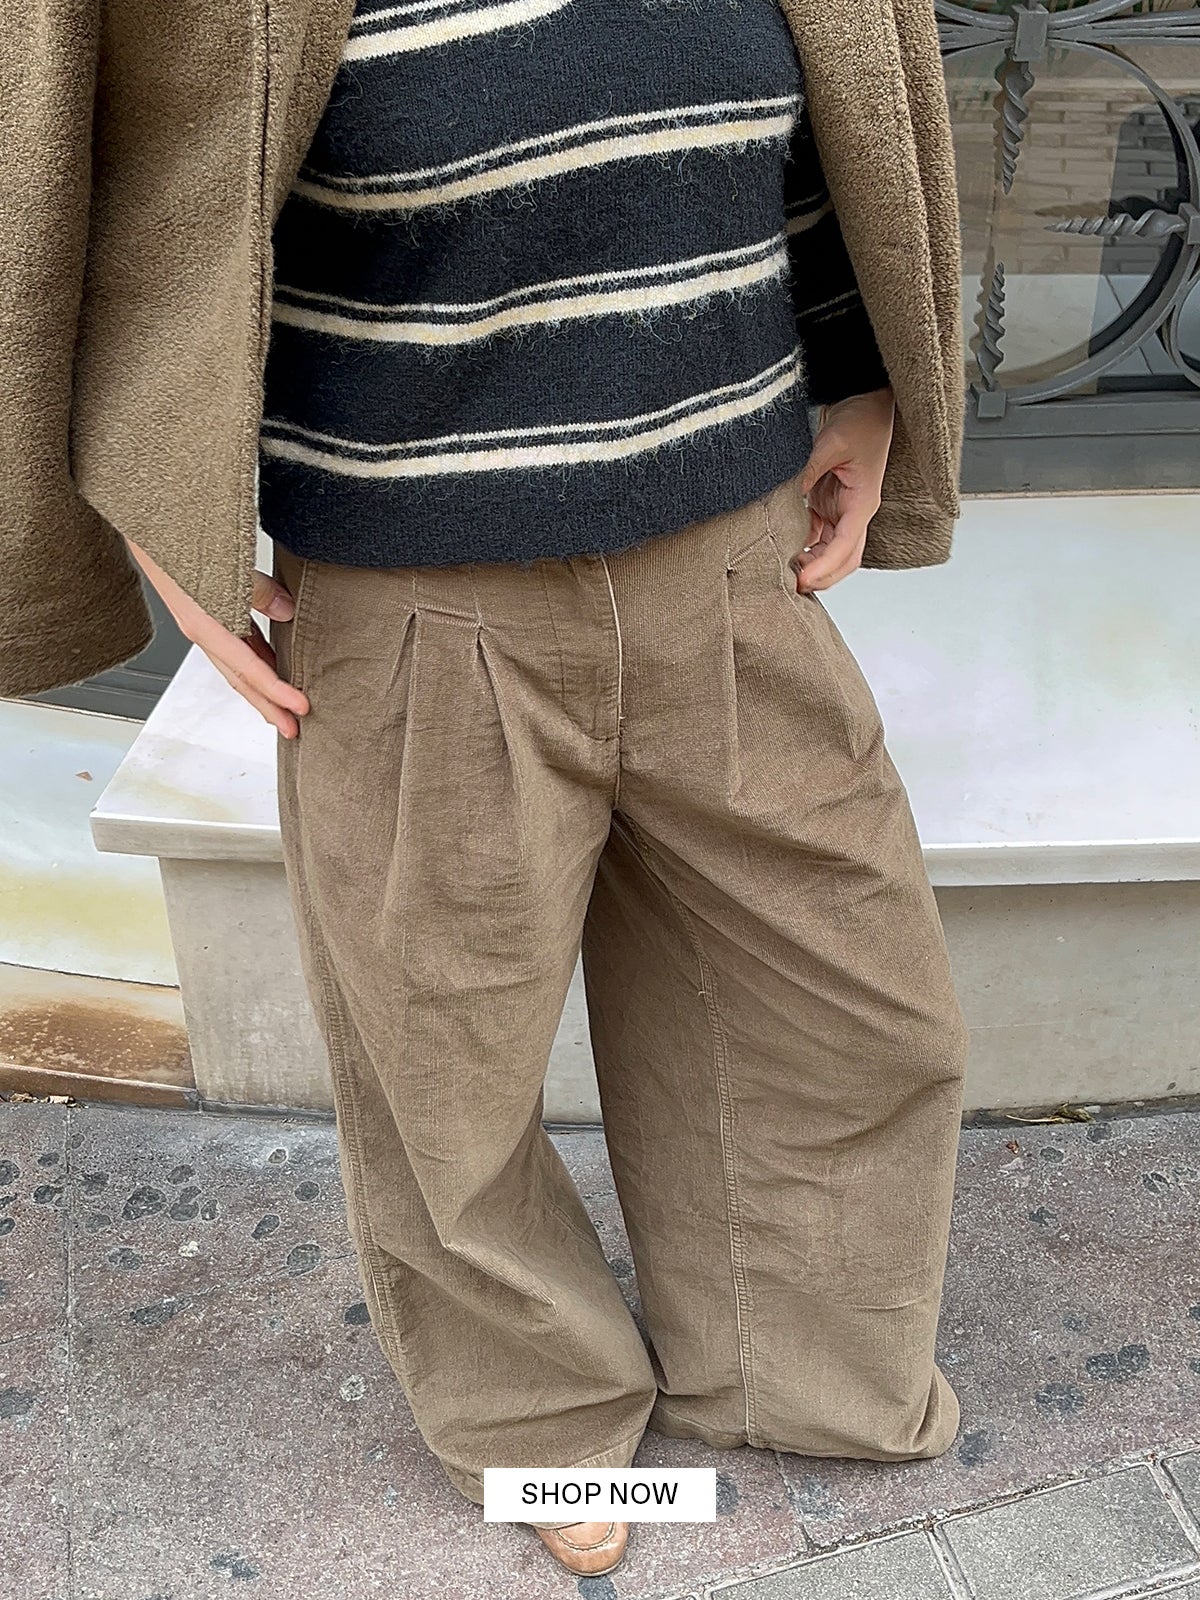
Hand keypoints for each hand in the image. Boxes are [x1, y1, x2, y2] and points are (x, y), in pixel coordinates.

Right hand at [124, 537, 309, 738]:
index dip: (276, 691)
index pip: (248, 669)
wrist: (148, 523)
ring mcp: (202, 624)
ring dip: (262, 689)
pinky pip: (234, 647)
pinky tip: (271, 666)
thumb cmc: (181, 540)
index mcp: (204, 625)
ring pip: (237, 667)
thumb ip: (257, 590)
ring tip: (286, 707)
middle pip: (240, 681)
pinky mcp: (204, 613)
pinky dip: (254, 662)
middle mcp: (202, 630)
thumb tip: (286, 611)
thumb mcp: (226, 563)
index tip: (301, 707)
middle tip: (295, 729)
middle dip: (268, 707)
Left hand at [795, 386, 894, 591]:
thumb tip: (784, 496)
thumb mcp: (831, 444)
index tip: (802, 580)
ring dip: (810, 565)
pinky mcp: (828, 505)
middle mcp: (855, 512)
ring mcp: (842, 511)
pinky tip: (784, 550)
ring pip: (830, 553)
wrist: (863, 402)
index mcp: (863, 503)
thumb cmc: (859, 420)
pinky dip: (803, 548)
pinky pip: (817, 536)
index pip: (846, 547)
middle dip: (820, 577)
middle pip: (843, 561)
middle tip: (789, 586)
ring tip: (783, 572)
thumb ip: (808, 472)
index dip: (824, 568)